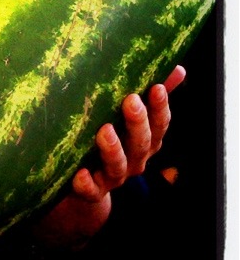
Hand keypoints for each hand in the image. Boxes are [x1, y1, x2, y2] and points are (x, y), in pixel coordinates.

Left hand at [32, 65, 185, 250]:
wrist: (84, 185)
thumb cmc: (111, 140)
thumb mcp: (130, 118)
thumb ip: (151, 96)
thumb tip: (178, 68)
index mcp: (145, 141)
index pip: (159, 124)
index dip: (160, 107)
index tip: (156, 87)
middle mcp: (134, 159)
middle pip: (141, 143)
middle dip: (138, 122)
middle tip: (131, 101)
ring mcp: (113, 176)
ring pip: (118, 166)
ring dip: (113, 149)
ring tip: (105, 131)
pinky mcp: (91, 189)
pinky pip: (91, 190)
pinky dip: (87, 184)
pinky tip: (80, 174)